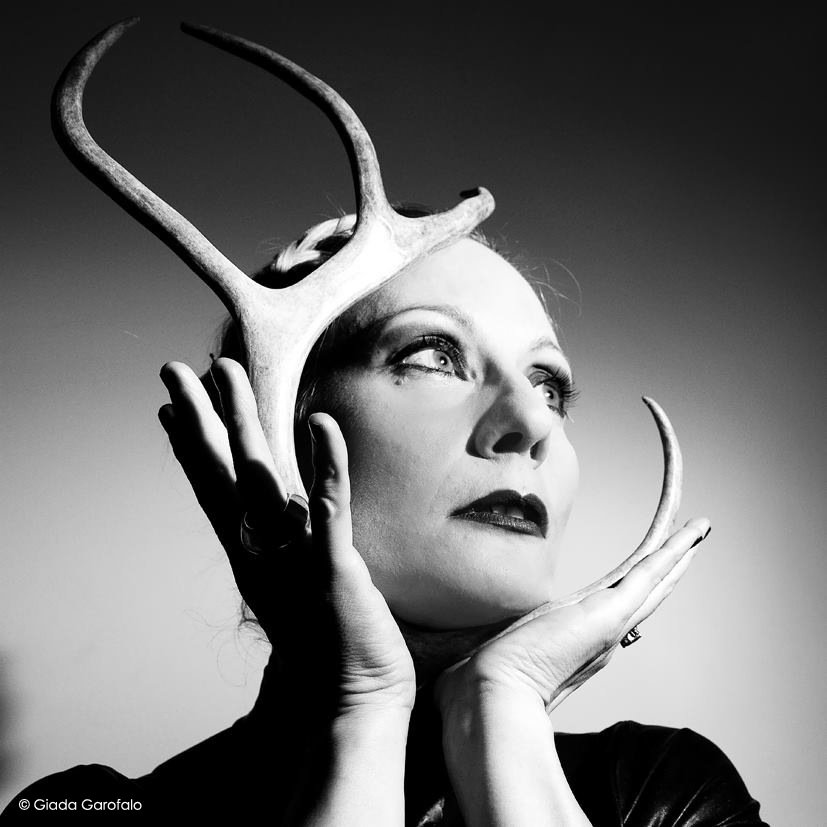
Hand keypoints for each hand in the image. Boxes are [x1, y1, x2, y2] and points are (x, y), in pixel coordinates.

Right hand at [158, 358, 415, 715]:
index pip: (214, 490)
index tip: (174, 409)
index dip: (193, 447)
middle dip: (202, 416)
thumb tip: (289, 512)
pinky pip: (330, 507)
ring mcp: (294, 556)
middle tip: (175, 368)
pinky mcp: (334, 567)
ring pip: (261, 475)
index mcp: (253, 553)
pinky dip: (326, 463)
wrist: (347, 704)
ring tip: (226, 371)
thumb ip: (288, 545)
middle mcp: (262, 549)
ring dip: (242, 420)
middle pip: (222, 472)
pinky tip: (320, 421)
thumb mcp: (296, 586)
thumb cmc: (326, 644)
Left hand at [434, 517, 710, 715]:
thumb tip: (466, 633)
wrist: (487, 692)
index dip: (631, 586)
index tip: (645, 570)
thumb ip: (489, 637)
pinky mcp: (610, 614)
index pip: (609, 602)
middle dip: (664, 569)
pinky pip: (650, 575)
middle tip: (686, 544)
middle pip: (639, 592)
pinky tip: (691, 535)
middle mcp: (596, 631)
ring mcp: (607, 623)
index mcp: (571, 636)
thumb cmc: (479, 677)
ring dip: (675, 555)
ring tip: (695, 533)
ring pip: (651, 581)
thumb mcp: (488, 644)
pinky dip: (673, 553)